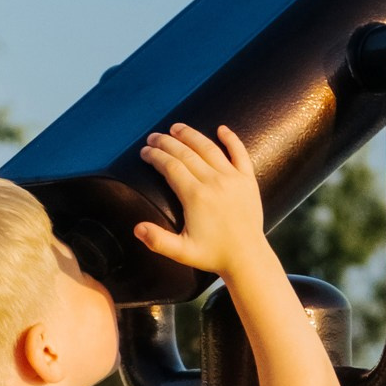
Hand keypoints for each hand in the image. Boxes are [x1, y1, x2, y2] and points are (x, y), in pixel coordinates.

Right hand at [134, 124, 267, 276]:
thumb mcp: (182, 252)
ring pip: (209, 148)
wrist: (247, 258)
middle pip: (186, 153)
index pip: (170, 166)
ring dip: (191, 135)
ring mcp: (233, 179)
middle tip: (154, 137)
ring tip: (177, 128)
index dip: (155, 156)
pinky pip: (240, 153)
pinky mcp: (248, 181)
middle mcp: (214, 182)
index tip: (145, 151)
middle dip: (167, 142)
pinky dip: (231, 139)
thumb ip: (158, 240)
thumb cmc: (213, 255)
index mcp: (196, 196)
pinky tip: (221, 129)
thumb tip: (136, 229)